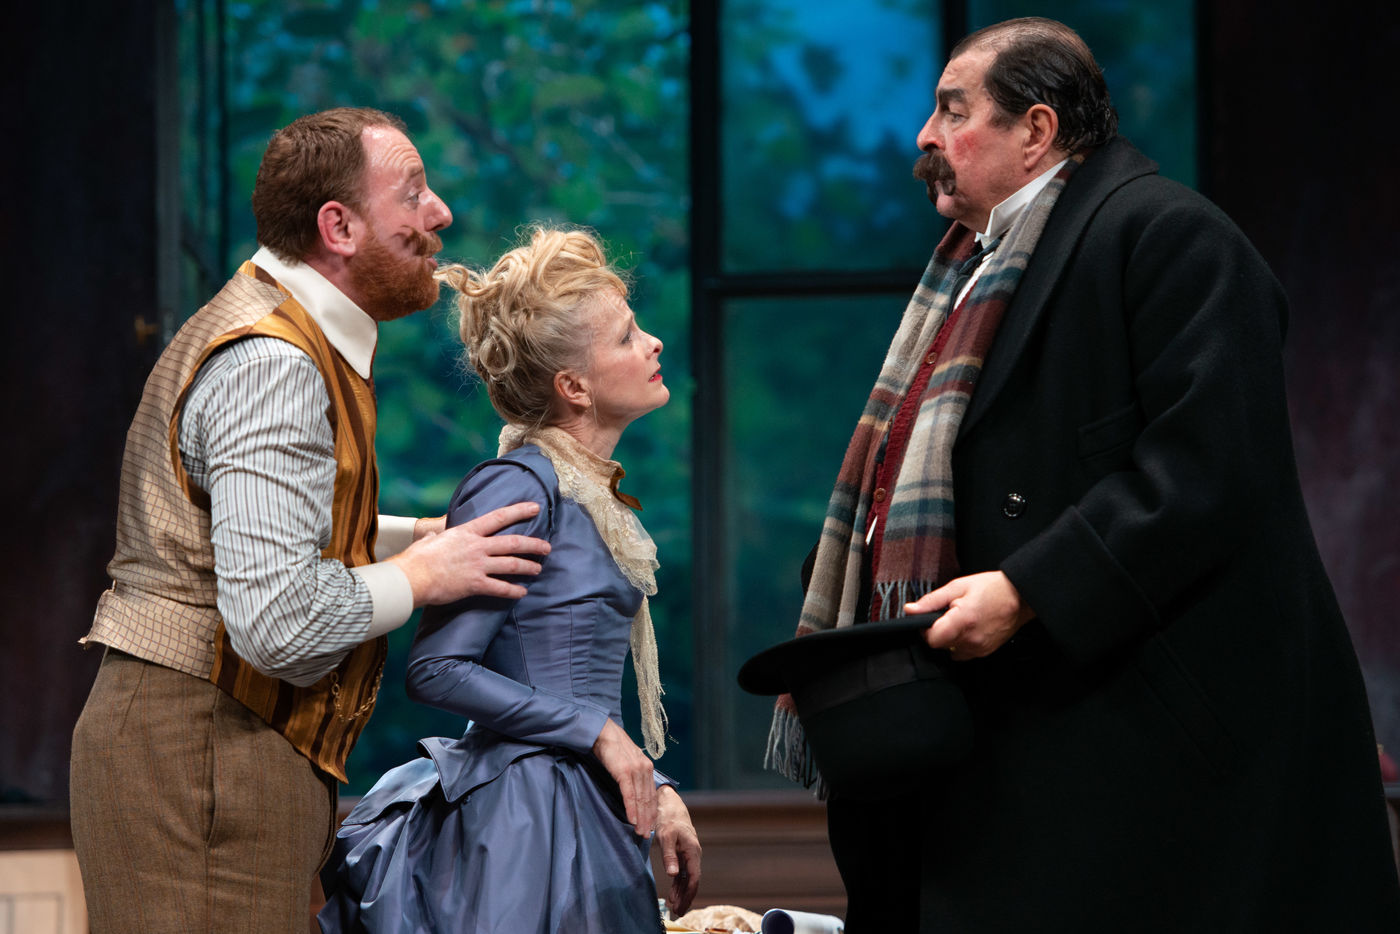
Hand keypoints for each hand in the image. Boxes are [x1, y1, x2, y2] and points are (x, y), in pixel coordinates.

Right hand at [388, 501, 550, 606]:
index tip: (535, 507)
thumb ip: (436, 537)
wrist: (411, 577)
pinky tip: (522, 592)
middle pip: (513, 543)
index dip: (519, 511)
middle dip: (533, 545)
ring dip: (528, 567)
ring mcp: (478, 565)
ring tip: (538, 569)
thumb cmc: (417, 558)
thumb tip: (431, 536)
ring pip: (511, 565)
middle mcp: (477, 547)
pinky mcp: (475, 584)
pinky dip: (514, 590)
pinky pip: (500, 588)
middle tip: (547, 547)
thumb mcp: (429, 540)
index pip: (499, 517)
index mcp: (467, 532)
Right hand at [592, 719, 656, 837]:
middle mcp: (645, 769)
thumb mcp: (626, 762)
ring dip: (641, 818)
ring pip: (641, 799)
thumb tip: (633, 792)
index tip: (650, 826)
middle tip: (646, 836)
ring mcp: (636, 770)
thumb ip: (632, 775)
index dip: (651, 812)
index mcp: (647, 768)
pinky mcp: (624, 771)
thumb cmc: (611, 747)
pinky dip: (632, 808)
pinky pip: (630, 794)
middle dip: (647, 819)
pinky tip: (632, 819)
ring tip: (640, 832)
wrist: (603, 732)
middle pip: (648, 800)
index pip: (651, 795)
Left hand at [655, 785, 700, 915]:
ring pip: (687, 878)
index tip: (681, 906)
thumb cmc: (668, 818)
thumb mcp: (666, 836)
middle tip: (677, 912)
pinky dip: (678, 884)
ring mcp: (688, 854)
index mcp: (692, 851)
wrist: (669, 804)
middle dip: (686, 897)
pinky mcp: (682, 853)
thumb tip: (673, 874)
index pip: (694, 877)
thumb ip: (669, 855)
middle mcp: (693, 854)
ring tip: (674, 907)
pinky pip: (682, 872)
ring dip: (681, 893)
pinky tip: (673, 893)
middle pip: (692, 881)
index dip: (688, 893)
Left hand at [906, 570, 1033, 659]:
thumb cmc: (992, 589)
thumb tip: (910, 610)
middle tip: (949, 615)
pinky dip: (962, 642)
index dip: (925, 629)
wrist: (1020, 597)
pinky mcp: (985, 652)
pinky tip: (970, 628)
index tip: (930, 619)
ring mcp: (979, 648)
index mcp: (962, 621)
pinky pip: (964, 652)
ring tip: (961, 621)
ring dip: (950, 638)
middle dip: (939, 631)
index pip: (931, 639)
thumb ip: (931, 601)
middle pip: (940, 645)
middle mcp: (971, 639)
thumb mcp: (958, 586)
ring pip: (951, 650)